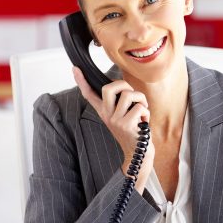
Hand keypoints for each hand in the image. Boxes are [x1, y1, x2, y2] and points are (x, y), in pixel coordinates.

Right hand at [73, 67, 154, 193]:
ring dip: (141, 100)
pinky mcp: (126, 125)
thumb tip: (124, 88)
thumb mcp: (123, 117)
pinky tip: (143, 122)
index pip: (90, 95)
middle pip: (109, 88)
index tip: (75, 68)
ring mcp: (115, 120)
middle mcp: (107, 115)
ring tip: (142, 110)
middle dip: (125, 85)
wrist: (138, 155)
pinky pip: (140, 107)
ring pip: (128, 95)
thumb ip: (121, 104)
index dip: (82, 81)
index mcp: (104, 112)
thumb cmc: (134, 132)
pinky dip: (146, 112)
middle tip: (134, 96)